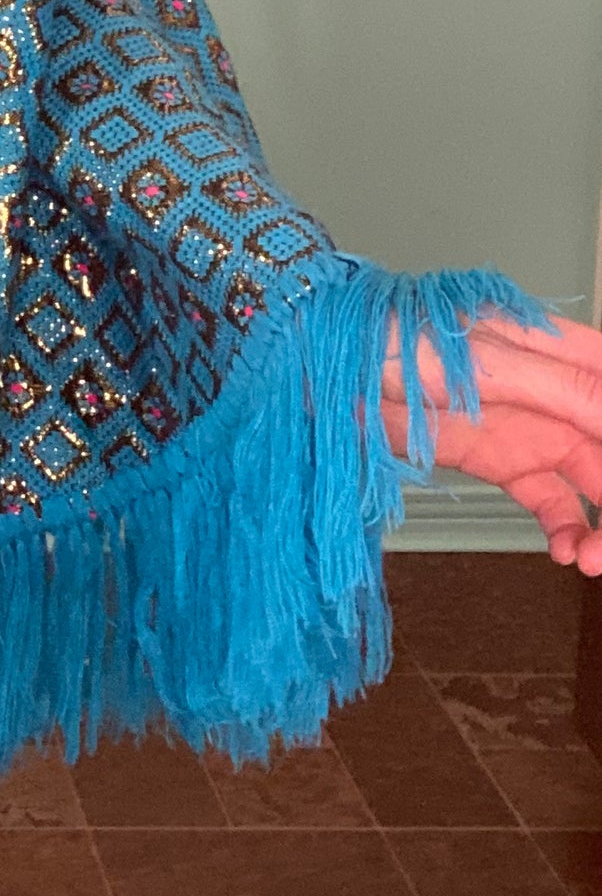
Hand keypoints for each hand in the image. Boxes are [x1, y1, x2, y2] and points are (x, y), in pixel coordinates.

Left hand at [383, 307, 601, 573]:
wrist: (322, 363)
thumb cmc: (392, 336)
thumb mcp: (488, 365)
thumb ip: (565, 390)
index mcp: (563, 349)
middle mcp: (556, 390)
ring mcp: (531, 427)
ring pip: (596, 482)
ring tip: (591, 559)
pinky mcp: (500, 459)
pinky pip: (553, 502)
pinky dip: (568, 530)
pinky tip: (566, 551)